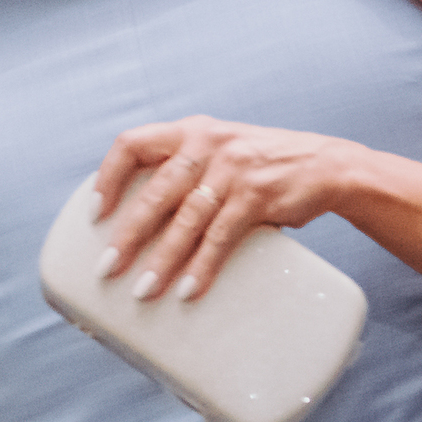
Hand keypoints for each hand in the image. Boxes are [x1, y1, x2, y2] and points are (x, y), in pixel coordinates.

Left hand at [94, 114, 357, 300]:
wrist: (326, 165)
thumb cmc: (263, 166)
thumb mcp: (221, 151)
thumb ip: (187, 171)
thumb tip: (142, 224)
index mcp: (191, 131)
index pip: (132, 143)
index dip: (107, 178)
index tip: (95, 213)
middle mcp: (207, 144)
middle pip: (154, 192)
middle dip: (127, 235)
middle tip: (107, 269)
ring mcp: (233, 169)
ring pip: (186, 219)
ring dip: (162, 260)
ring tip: (143, 290)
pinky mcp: (257, 196)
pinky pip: (221, 236)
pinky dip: (203, 266)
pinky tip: (189, 289)